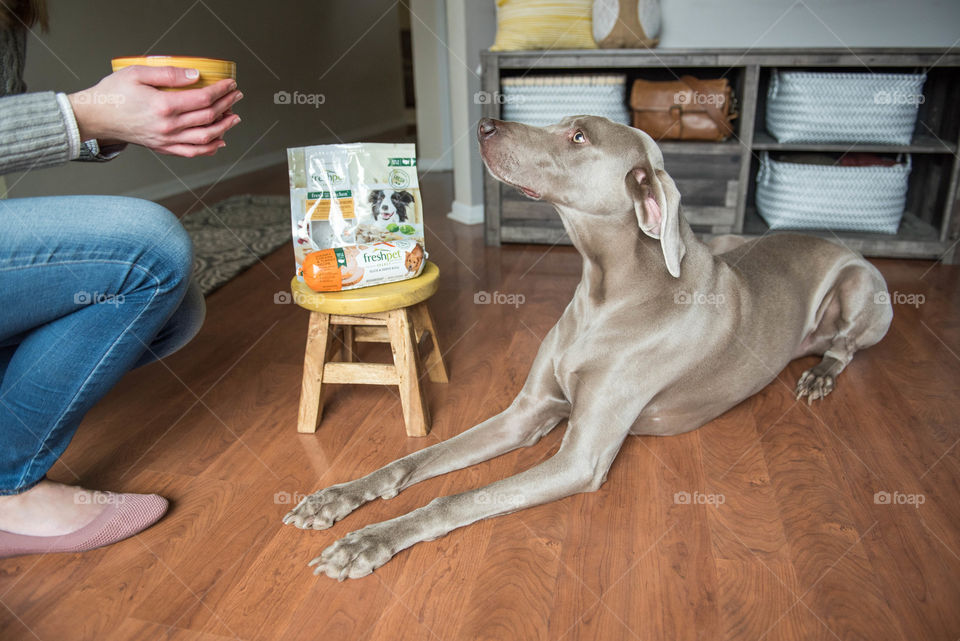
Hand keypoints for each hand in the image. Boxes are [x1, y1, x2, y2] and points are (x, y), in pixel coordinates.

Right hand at [68, 65, 242, 157]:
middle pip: (208, 117)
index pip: (203, 99)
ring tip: (234, 118)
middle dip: (227, 105)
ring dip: (224, 128)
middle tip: (236, 96)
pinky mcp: (162, 148)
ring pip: (205, 138)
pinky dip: (209, 148)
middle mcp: (168, 126)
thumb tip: (196, 75)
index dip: (221, 91)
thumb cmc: (113, 93)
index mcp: (163, 106)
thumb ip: (169, 74)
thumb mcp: (137, 73)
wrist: (95, 117)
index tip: (230, 84)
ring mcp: (166, 140)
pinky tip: (219, 141)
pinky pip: (191, 152)